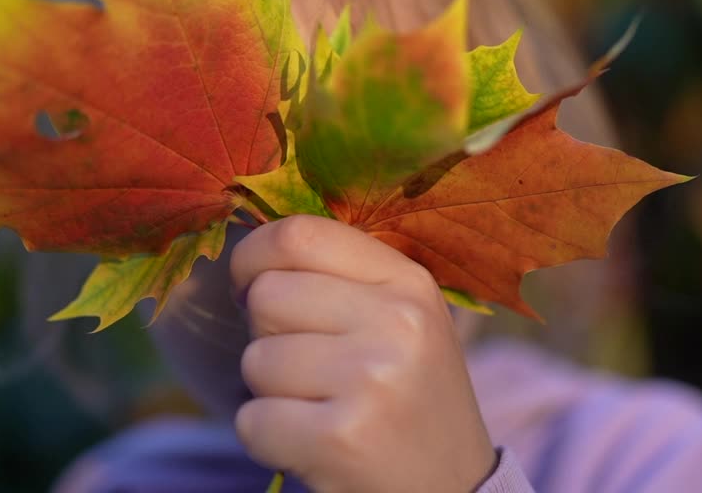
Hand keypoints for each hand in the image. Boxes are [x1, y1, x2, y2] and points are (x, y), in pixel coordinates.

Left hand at [230, 215, 496, 492]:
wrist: (453, 489)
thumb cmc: (410, 398)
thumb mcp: (403, 320)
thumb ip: (342, 277)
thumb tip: (249, 251)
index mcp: (409, 282)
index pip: (299, 234)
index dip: (253, 256)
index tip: (251, 285)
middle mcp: (397, 322)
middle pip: (266, 297)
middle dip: (268, 336)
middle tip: (310, 368)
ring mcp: (371, 380)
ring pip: (255, 361)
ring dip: (269, 393)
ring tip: (320, 409)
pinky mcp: (340, 438)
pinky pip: (252, 421)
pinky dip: (268, 439)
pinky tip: (312, 445)